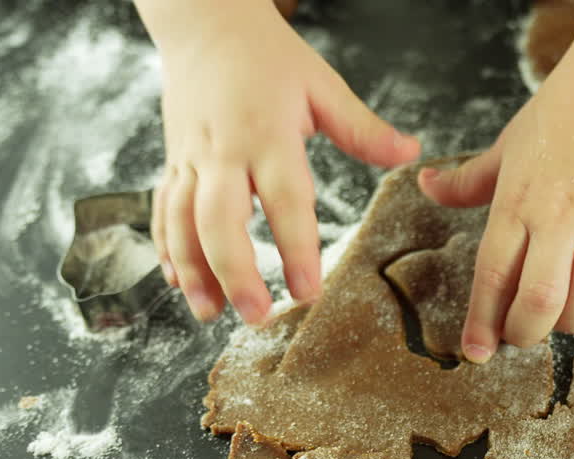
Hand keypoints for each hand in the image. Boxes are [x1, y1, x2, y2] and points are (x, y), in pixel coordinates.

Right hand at [143, 0, 418, 323]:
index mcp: (267, 133)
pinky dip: (167, 250)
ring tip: (210, 314)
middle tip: (257, 315)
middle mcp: (224, 150)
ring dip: (194, 271)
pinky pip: (162, 212)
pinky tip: (180, 283)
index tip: (308, 291)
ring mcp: (192, 158)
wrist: (205, 25)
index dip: (295, 248)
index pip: (284, 200)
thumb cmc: (269, 57)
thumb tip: (411, 153)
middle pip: (219, 220)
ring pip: (182, 222)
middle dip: (236, 273)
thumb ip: (363, 128)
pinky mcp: (173, 163)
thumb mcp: (322, 85)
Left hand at [418, 73, 573, 362]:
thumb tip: (424, 185)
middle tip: (524, 335)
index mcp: (518, 202)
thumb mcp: (505, 149)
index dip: (483, 320)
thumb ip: (466, 181)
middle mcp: (560, 216)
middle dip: (529, 331)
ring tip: (569, 316)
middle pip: (541, 295)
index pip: (493, 274)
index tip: (476, 352)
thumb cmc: (559, 118)